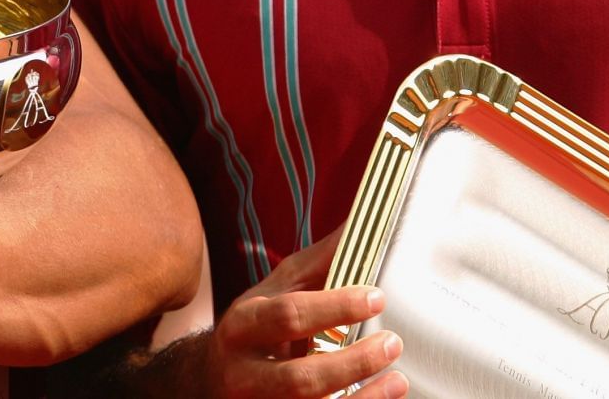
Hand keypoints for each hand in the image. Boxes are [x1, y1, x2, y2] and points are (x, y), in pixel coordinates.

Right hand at [209, 230, 404, 397]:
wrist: (210, 378)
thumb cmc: (254, 329)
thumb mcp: (274, 292)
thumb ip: (317, 265)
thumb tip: (359, 225)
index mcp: (243, 325)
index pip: (288, 316)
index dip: (335, 307)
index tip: (376, 297)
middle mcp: (245, 372)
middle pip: (300, 378)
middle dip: (352, 363)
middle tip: (392, 342)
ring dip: (363, 397)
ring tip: (398, 378)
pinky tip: (383, 396)